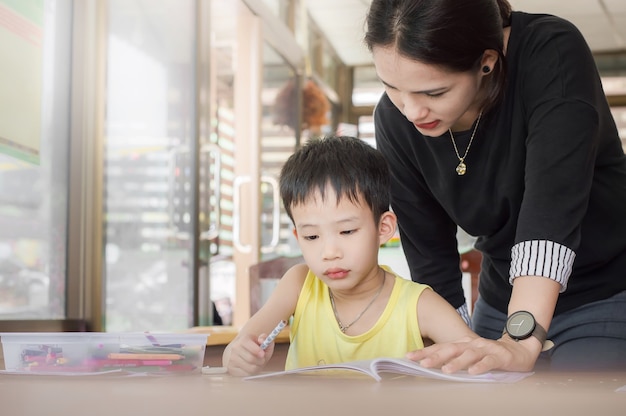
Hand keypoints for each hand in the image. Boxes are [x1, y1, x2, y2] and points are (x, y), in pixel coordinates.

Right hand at [223, 332, 274, 376]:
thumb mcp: (261, 341)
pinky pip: (246, 374)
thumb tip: (261, 340)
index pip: (250, 346)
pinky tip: (251, 367)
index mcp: (243, 340)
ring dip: (258, 367)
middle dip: (261, 361)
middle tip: (263, 360)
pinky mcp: (232, 369)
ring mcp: (232, 359)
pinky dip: (252, 372)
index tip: (263, 354)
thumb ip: (265, 338)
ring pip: (250, 368)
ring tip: (258, 363)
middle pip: (251, 359)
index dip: (257, 351)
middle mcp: (235, 348)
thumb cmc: (253, 347)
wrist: (239, 352)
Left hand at [406, 335, 540, 373]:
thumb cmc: (489, 355)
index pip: (440, 347)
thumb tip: (433, 366)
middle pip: (450, 349)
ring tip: (445, 370)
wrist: (518, 350)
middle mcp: (471, 345)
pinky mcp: (499, 357)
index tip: (408, 356)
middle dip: (435, 356)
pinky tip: (473, 372)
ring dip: (456, 362)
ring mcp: (485, 349)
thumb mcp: (469, 356)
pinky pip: (489, 362)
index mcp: (461, 344)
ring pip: (468, 355)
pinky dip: (480, 367)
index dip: (424, 351)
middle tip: (422, 364)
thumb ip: (454, 359)